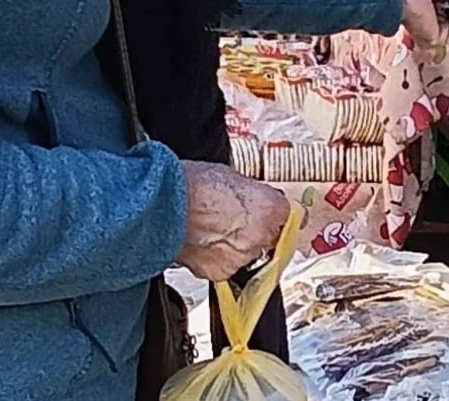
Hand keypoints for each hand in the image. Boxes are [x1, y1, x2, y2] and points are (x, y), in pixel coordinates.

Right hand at [177, 162, 293, 281]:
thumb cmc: (190, 184)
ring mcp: (242, 257)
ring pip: (247, 254)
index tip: (267, 216)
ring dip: (234, 246)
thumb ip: (252, 194)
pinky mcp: (221, 273)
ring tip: (211, 229)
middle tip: (230, 219)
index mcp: (271, 207)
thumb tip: (253, 202)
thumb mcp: (231, 176)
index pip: (288, 217)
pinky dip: (216, 259)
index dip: (272, 215)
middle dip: (253, 230)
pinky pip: (225, 267)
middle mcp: (261, 235)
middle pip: (268, 237)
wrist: (161, 205)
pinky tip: (202, 241)